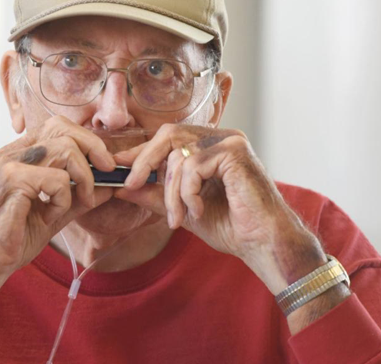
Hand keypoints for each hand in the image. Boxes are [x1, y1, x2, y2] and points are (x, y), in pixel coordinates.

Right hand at [0, 116, 115, 347]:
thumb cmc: (13, 239)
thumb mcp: (54, 214)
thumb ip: (80, 198)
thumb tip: (110, 185)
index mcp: (19, 154)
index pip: (58, 127)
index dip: (87, 140)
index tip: (105, 164)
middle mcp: (11, 152)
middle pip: (62, 128)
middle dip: (93, 149)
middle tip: (107, 173)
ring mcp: (9, 163)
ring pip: (65, 150)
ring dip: (83, 179)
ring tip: (79, 203)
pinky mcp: (11, 181)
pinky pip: (58, 180)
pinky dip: (64, 200)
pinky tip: (51, 216)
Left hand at [113, 124, 325, 293]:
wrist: (263, 244)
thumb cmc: (231, 227)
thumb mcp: (182, 209)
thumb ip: (154, 196)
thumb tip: (120, 189)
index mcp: (209, 146)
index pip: (168, 139)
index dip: (140, 151)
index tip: (118, 166)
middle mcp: (220, 137)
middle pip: (168, 135)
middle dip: (145, 162)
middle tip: (130, 186)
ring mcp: (229, 141)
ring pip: (179, 155)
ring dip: (171, 191)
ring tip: (178, 217)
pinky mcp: (235, 151)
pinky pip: (193, 165)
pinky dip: (188, 192)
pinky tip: (198, 210)